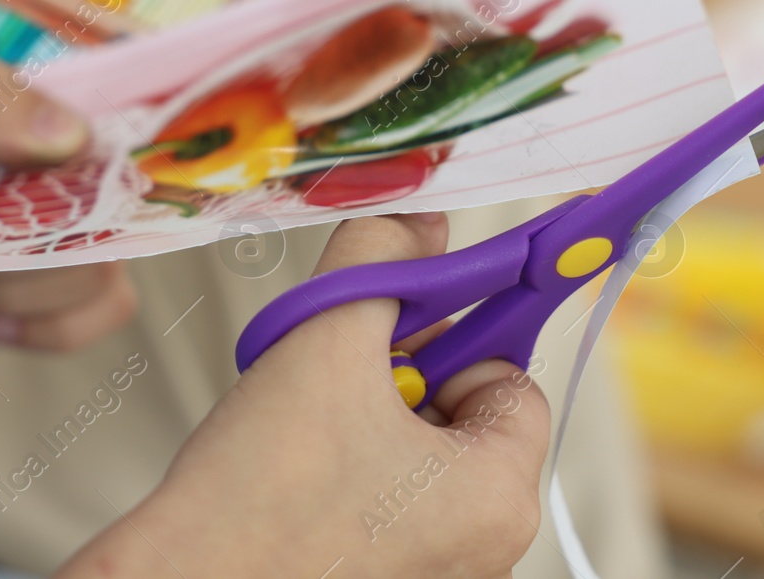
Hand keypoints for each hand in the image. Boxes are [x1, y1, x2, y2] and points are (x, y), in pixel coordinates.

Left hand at [0, 57, 137, 356]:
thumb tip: (77, 135)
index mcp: (34, 108)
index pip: (120, 128)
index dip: (96, 168)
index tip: (23, 188)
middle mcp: (58, 170)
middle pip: (109, 216)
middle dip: (14, 241)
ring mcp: (52, 235)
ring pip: (97, 274)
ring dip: (6, 286)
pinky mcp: (39, 296)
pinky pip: (94, 318)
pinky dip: (43, 329)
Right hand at [60, 214, 550, 578]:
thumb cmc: (253, 503)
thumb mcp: (326, 341)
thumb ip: (382, 262)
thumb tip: (413, 220)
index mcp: (500, 497)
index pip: (510, 376)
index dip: (449, 337)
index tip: (398, 322)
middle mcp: (486, 554)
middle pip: (463, 420)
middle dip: (401, 381)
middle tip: (338, 374)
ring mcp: (435, 578)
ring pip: (418, 464)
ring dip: (368, 426)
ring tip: (307, 429)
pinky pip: (385, 511)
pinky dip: (349, 479)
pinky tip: (297, 474)